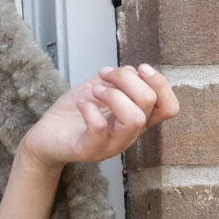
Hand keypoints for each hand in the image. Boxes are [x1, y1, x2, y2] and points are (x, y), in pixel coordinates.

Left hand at [17, 63, 177, 171]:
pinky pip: (99, 128)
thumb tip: (135, 71)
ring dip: (113, 95)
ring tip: (95, 92)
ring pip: (134, 118)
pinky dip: (89, 108)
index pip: (170, 107)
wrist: (48, 134)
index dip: (160, 83)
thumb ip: (124, 79)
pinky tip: (82, 104)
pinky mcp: (90, 150)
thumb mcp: (105, 88)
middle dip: (127, 79)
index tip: (140, 68)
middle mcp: (130, 133)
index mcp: (138, 118)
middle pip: (150, 103)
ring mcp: (112, 144)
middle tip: (104, 77)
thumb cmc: (79, 110)